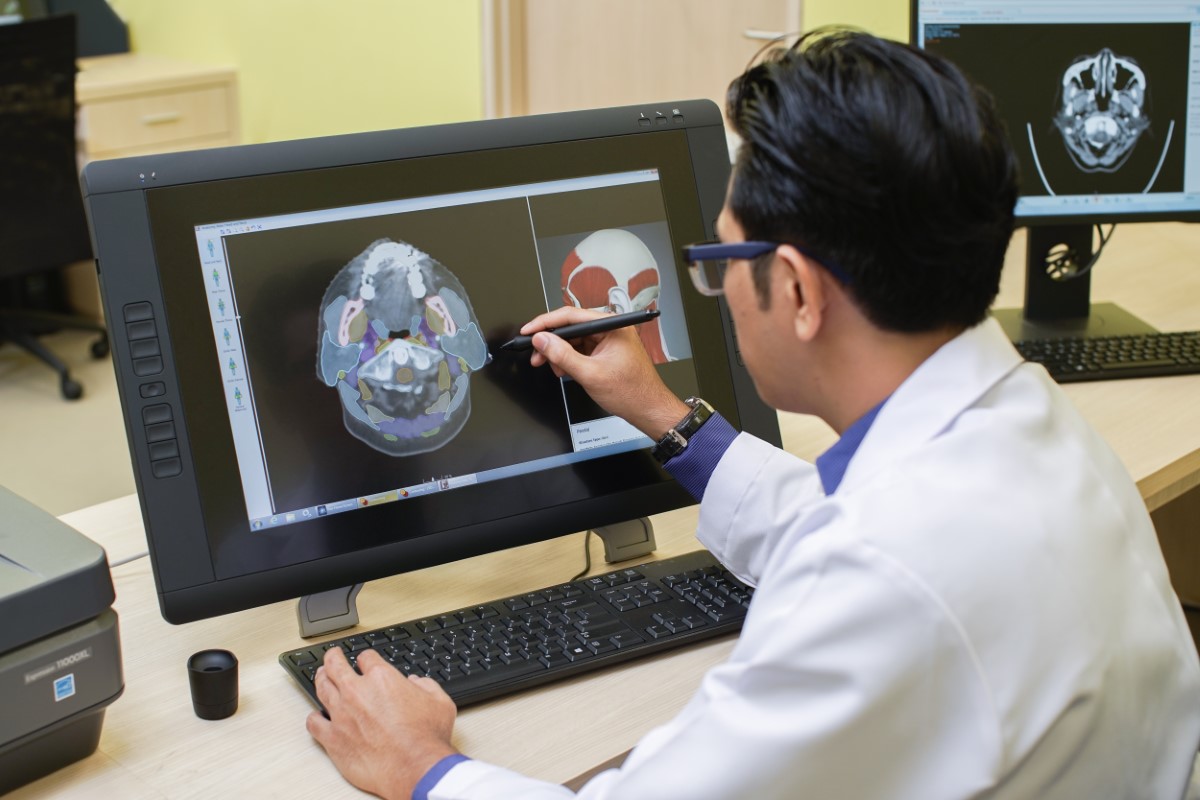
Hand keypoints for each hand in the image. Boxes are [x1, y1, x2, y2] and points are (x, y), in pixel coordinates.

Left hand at [306, 648, 458, 798]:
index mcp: (382, 678)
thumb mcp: (440, 702)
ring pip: (322, 689)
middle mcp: (357, 692)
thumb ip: (426, 686)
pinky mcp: (332, 738)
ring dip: (320, 679)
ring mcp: (341, 714)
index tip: (366, 661)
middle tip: (332, 657)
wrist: (413, 767)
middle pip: (335, 665)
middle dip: (333, 658)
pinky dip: (314, 717)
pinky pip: (314, 723)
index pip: (366, 658)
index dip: (366, 658)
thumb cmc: (426, 738)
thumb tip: (417, 683)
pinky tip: (316, 717)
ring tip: (321, 676)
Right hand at [522, 306, 688, 438]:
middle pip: (571, 327)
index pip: (571, 315)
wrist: (648, 410)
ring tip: (552, 367)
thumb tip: (542, 340)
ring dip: (559, 354)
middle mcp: (611, 329)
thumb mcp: (590, 374)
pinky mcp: (606, 351)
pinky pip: (581, 350)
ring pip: (574, 340)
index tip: (528, 331)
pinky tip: (564, 370)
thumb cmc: (632, 392)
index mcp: (613, 326)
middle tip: (536, 354)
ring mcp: (608, 340)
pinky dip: (569, 360)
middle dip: (551, 342)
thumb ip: (562, 355)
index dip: (545, 323)